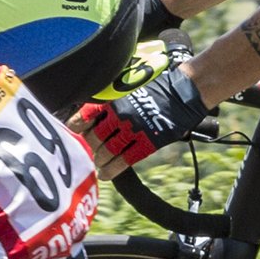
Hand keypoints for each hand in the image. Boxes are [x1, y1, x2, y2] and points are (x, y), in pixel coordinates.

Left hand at [76, 69, 213, 170]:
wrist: (184, 91)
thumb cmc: (159, 84)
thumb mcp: (130, 84)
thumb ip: (113, 97)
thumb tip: (97, 109)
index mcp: (114, 98)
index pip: (86, 115)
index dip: (77, 125)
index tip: (75, 129)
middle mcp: (120, 115)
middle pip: (94, 136)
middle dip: (90, 145)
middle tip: (91, 148)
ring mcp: (133, 130)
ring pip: (107, 150)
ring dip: (99, 159)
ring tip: (98, 163)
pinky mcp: (147, 142)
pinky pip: (124, 160)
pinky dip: (112, 169)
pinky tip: (106, 174)